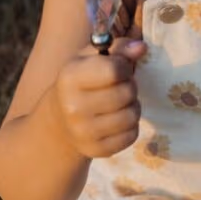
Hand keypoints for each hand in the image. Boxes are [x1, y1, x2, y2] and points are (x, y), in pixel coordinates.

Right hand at [53, 37, 146, 159]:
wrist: (59, 121)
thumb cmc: (81, 82)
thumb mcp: (92, 59)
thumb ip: (118, 48)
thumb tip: (141, 48)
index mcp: (70, 78)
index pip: (114, 70)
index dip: (125, 67)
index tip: (120, 69)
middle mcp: (73, 107)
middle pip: (126, 93)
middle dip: (130, 87)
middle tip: (121, 87)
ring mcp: (83, 132)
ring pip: (132, 116)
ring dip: (133, 107)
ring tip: (121, 103)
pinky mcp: (96, 151)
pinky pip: (131, 136)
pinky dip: (131, 126)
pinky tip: (118, 120)